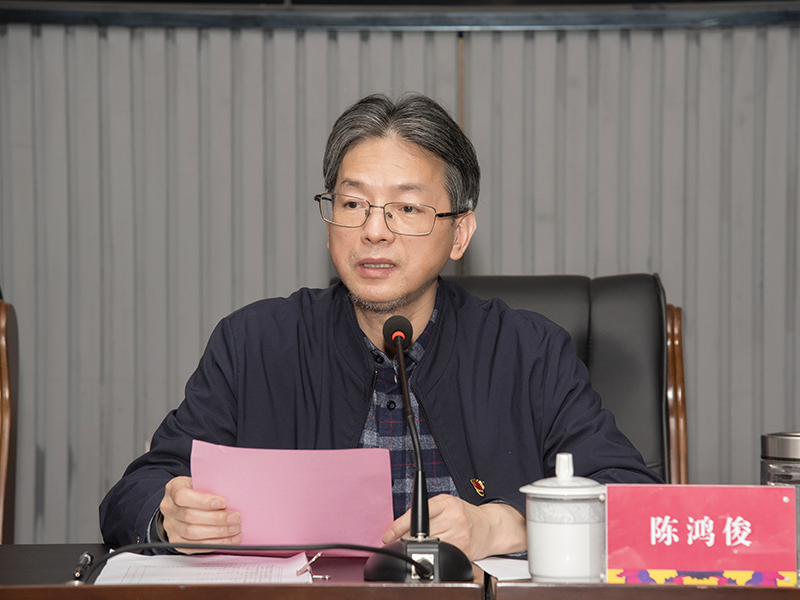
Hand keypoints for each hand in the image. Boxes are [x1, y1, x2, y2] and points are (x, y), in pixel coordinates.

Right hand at [159, 476, 242, 553]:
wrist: (183, 503)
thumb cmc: (196, 490)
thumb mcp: (201, 482)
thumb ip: (211, 487)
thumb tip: (233, 495)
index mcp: (174, 489)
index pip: (183, 496)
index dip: (204, 501)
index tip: (223, 503)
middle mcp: (169, 508)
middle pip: (190, 517)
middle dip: (217, 519)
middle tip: (235, 518)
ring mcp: (170, 526)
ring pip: (192, 534)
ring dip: (218, 533)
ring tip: (235, 530)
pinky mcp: (176, 541)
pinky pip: (194, 546)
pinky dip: (214, 544)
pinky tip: (228, 540)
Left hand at [381, 494, 525, 560]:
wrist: (490, 527)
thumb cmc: (464, 514)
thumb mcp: (446, 504)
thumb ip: (425, 512)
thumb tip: (398, 529)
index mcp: (446, 503)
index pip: (418, 513)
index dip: (399, 526)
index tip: (387, 535)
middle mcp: (453, 518)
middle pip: (419, 533)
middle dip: (406, 538)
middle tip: (403, 538)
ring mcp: (459, 536)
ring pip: (427, 546)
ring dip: (418, 547)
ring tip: (423, 542)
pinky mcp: (463, 552)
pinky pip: (440, 555)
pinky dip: (433, 554)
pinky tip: (436, 548)